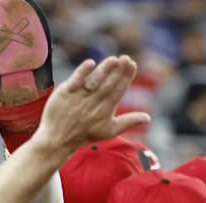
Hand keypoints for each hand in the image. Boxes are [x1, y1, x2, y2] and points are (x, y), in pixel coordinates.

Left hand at [32, 55, 150, 154]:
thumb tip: (148, 117)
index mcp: (105, 110)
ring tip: (113, 59)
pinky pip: (74, 82)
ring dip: (104, 70)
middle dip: (118, 71)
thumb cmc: (85, 134)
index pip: (118, 91)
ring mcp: (78, 98)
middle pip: (108, 84)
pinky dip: (82, 73)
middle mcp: (92, 103)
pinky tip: (91, 63)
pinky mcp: (64, 94)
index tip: (132, 64)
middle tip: (126, 58)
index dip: (126, 77)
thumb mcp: (108, 131)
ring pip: (93, 82)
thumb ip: (128, 122)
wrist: (57, 140)